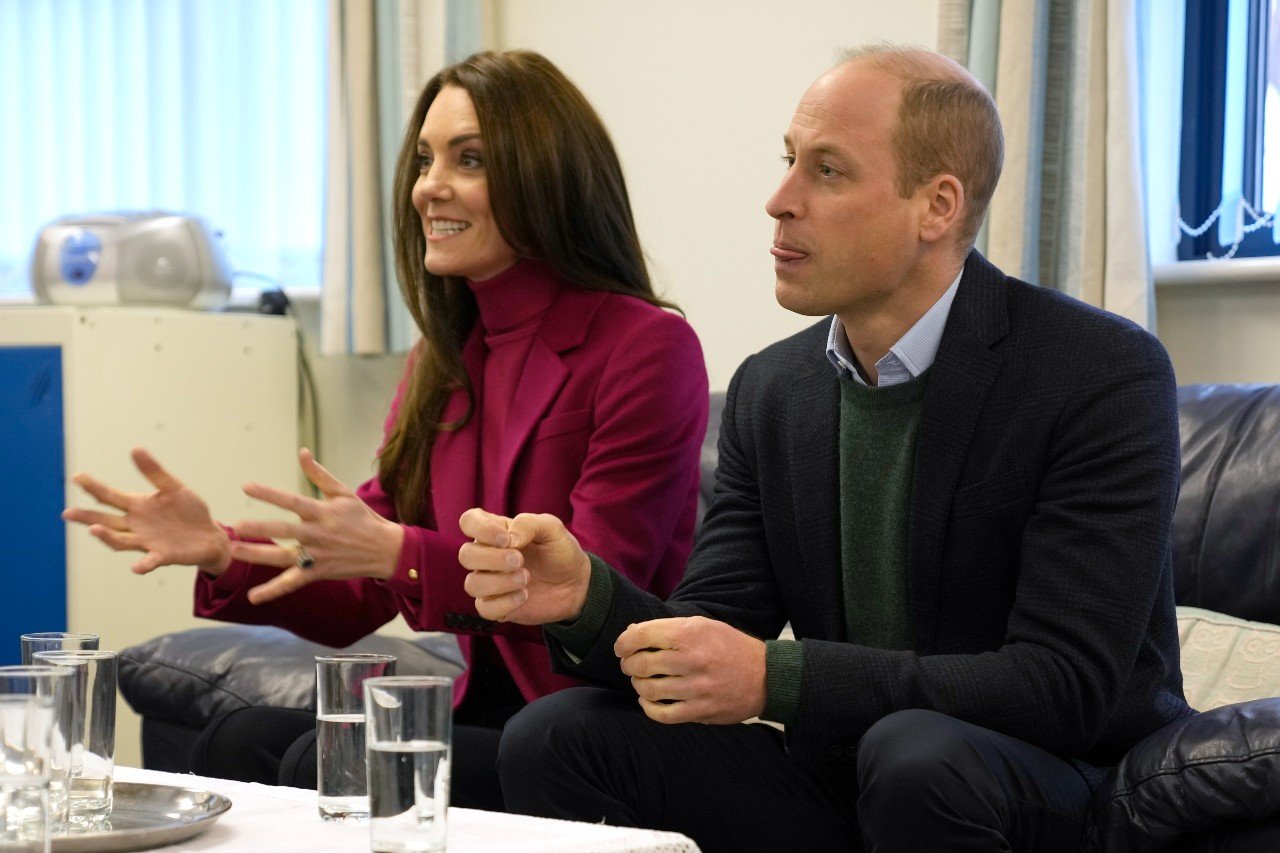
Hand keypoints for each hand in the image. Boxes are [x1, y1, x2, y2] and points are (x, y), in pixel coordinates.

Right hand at [62, 448, 230, 574]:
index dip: (94, 488)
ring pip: (121, 541)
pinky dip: (143, 564)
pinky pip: (150, 561)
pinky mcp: (164, 555)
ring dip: (107, 537)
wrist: (210, 536)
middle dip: (88, 517)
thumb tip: (135, 449)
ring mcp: (148, 542)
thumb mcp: (174, 488)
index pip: (111, 497)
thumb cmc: (189, 512)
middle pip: (107, 520)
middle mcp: (137, 525)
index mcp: (138, 506)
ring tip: (94, 529)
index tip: (77, 477)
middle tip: (67, 513)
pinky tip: (136, 568)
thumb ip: (155, 472)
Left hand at [230, 448, 404, 604]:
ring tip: (235, 551)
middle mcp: (318, 534)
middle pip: (285, 531)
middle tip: (237, 527)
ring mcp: (317, 555)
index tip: (247, 487)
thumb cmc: (362, 518)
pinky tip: (254, 597)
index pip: (292, 501)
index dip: (270, 494)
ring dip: (259, 555)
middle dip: (261, 529)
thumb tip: (302, 452)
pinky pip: (292, 582)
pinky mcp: (318, 572)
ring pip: (283, 557)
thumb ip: (319, 475)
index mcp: (323, 512)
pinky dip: (273, 591)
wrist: (385, 549)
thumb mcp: (344, 493)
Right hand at [458, 509, 591, 623]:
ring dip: (499, 582)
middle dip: (492, 558)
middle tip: (520, 560)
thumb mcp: (552, 529)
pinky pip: (484, 608)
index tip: (506, 539)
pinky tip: (524, 595)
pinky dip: (504, 603)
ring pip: (472, 584)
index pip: (468, 521)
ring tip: (526, 578)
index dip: (480, 529)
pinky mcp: (496, 606)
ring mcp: (490, 582)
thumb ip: (529, 524)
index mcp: (496, 532)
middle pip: (465, 555)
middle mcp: (487, 556)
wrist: (576, 584)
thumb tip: (509, 537)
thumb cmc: (560, 552)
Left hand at [615, 616, 765, 724]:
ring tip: (642, 680)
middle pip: (641, 664)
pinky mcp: (700, 711)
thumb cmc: (729, 646)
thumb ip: (668, 628)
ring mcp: (695, 689)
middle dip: (628, 664)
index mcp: (690, 634)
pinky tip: (648, 701)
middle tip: (630, 664)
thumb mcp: (702, 626)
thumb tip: (632, 633)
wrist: (766, 676)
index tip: (621, 648)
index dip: (623, 643)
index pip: (641, 636)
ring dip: (638, 684)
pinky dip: (648, 708)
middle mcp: (691, 660)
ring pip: (648, 690)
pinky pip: (662, 715)